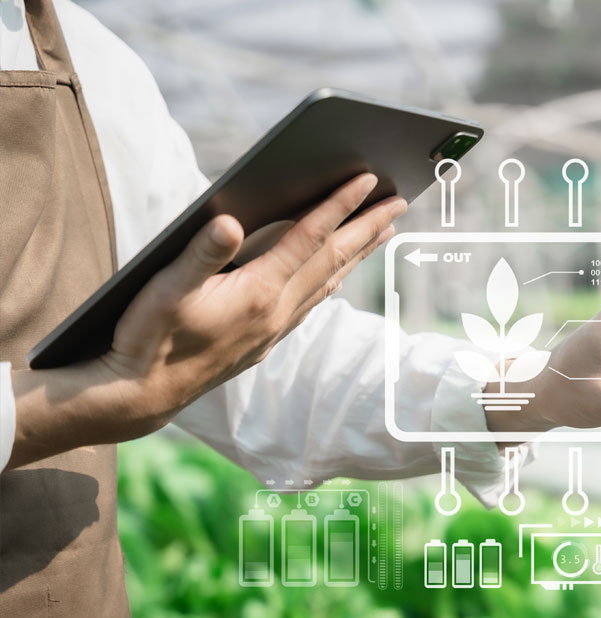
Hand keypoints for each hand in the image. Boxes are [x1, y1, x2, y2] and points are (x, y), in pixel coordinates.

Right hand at [8, 173, 404, 468]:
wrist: (141, 396)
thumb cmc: (148, 338)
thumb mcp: (164, 290)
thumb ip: (199, 255)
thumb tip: (230, 222)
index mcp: (258, 292)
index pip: (309, 239)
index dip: (339, 205)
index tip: (368, 179)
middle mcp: (276, 312)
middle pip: (333, 259)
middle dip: (368, 227)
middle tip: (400, 200)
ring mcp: (274, 328)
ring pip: (329, 282)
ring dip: (358, 252)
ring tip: (383, 230)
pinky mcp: (265, 341)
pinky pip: (313, 301)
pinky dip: (333, 279)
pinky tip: (337, 273)